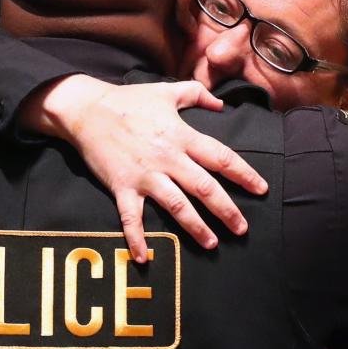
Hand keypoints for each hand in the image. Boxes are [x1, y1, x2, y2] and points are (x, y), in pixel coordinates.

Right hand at [21, 74, 268, 260]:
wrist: (86, 109)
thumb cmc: (128, 100)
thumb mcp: (166, 91)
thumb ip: (197, 94)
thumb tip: (220, 104)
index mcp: (182, 136)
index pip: (221, 158)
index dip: (244, 174)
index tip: (261, 189)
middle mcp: (168, 158)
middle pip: (205, 187)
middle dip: (226, 210)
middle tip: (242, 229)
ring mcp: (145, 175)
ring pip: (176, 205)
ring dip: (195, 227)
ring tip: (212, 244)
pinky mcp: (122, 186)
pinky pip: (131, 217)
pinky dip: (137, 238)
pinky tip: (144, 258)